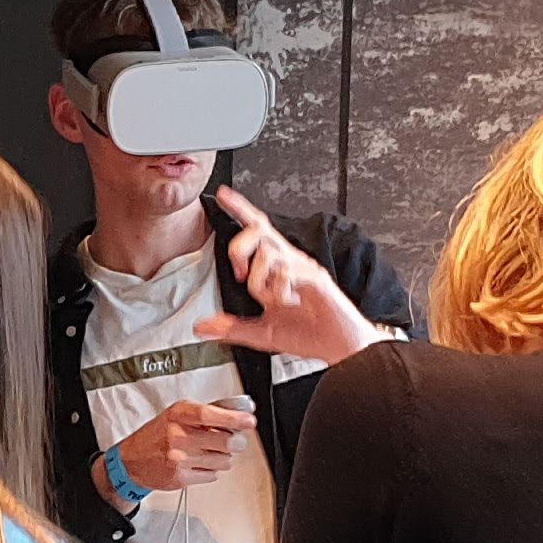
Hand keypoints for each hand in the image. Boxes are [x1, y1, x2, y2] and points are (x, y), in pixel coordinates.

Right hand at [101, 399, 258, 507]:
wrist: (132, 461)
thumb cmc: (157, 435)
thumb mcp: (177, 414)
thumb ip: (207, 412)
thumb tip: (241, 409)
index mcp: (178, 415)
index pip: (211, 414)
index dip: (234, 418)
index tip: (249, 420)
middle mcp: (178, 436)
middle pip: (226, 441)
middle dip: (236, 442)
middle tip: (235, 440)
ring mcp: (180, 459)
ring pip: (224, 460)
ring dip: (223, 457)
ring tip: (210, 452)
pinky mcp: (181, 478)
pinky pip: (213, 475)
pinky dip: (211, 470)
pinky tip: (199, 463)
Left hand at [192, 186, 383, 362]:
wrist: (340, 346)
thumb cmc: (309, 334)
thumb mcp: (262, 333)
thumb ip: (232, 328)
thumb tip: (202, 327)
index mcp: (277, 267)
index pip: (256, 231)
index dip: (240, 210)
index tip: (222, 195)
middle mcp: (289, 261)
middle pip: (258, 230)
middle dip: (239, 248)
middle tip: (240, 274)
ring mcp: (303, 268)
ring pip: (267, 254)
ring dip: (261, 282)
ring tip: (275, 302)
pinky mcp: (315, 279)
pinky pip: (287, 273)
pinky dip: (281, 292)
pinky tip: (292, 302)